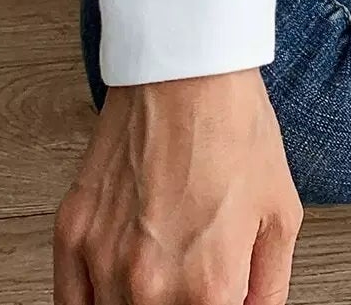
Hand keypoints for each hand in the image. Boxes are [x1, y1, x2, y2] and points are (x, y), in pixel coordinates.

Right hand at [54, 67, 303, 304]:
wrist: (186, 70)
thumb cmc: (234, 128)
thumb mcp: (280, 212)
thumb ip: (269, 287)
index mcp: (209, 288)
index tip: (219, 295)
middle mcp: (150, 286)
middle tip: (193, 277)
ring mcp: (104, 262)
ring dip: (139, 303)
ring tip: (162, 275)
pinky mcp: (72, 234)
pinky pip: (70, 302)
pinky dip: (91, 304)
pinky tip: (113, 293)